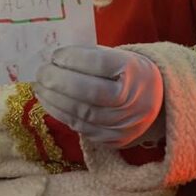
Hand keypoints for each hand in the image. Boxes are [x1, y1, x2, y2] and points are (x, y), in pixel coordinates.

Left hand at [34, 45, 163, 148]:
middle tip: (42, 72)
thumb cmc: (128, 75)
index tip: (55, 55)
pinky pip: (80, 127)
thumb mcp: (118, 57)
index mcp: (136, 73)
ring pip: (82, 113)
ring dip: (53, 98)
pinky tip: (48, 100)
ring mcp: (123, 124)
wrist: (155, 105)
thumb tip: (55, 60)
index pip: (100, 64)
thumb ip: (89, 57)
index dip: (73, 59)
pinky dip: (59, 112)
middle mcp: (133, 101)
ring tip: (40, 86)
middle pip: (89, 92)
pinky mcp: (112, 140)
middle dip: (58, 81)